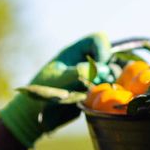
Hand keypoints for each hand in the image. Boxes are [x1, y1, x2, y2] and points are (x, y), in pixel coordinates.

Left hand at [0, 33, 109, 147]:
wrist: (37, 110)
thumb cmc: (43, 90)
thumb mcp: (58, 80)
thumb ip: (76, 72)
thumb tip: (98, 69)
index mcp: (75, 51)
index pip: (97, 40)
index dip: (103, 50)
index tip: (100, 66)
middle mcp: (86, 61)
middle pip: (109, 56)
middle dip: (107, 69)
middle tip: (98, 83)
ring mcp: (92, 76)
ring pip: (112, 74)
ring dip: (108, 82)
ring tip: (94, 93)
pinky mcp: (95, 90)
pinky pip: (110, 88)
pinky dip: (107, 93)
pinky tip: (96, 100)